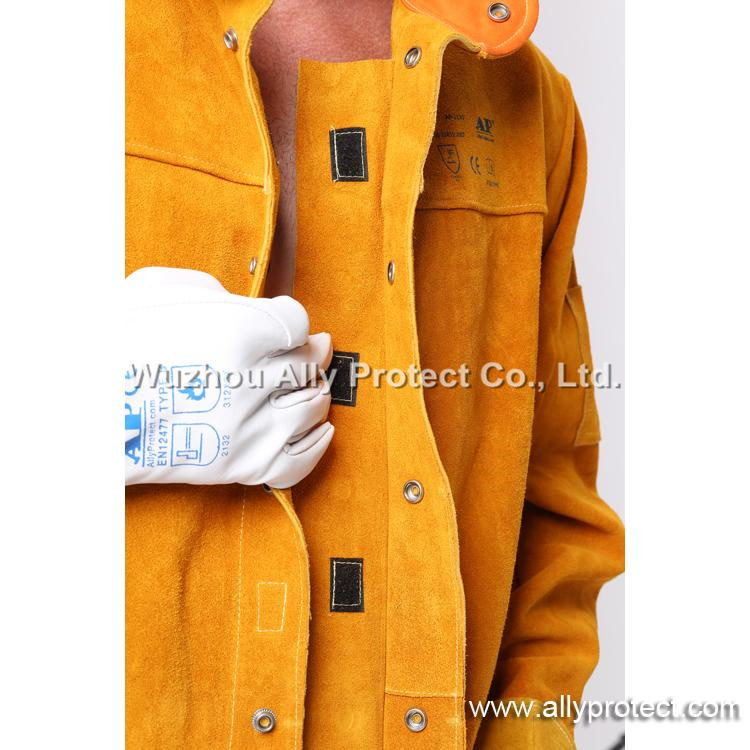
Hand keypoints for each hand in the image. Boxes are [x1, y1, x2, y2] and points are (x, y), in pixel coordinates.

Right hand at [124, 267, 332, 487]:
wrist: (80, 410)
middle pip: (309, 364)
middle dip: (311, 353)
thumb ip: (216, 291)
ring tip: (304, 384)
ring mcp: (247, 429)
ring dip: (314, 391)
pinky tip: (319, 427)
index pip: (297, 323)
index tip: (283, 325)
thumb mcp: (157, 290)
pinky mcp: (239, 466)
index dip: (292, 322)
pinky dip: (318, 444)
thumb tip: (250, 305)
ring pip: (313, 406)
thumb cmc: (112, 344)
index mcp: (236, 333)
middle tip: (311, 349)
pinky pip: (300, 461)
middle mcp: (249, 383)